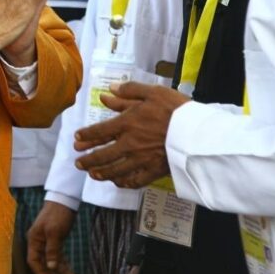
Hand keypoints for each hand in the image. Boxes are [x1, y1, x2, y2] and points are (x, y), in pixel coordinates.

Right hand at [26, 201, 77, 273]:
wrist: (65, 200)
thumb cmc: (57, 214)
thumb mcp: (54, 232)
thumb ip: (52, 250)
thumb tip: (51, 267)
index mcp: (34, 240)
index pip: (33, 261)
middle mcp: (39, 242)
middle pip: (42, 264)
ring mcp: (47, 242)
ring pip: (52, 261)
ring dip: (61, 271)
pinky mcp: (56, 240)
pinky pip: (58, 256)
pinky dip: (64, 264)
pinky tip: (70, 272)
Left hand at [73, 82, 188, 188]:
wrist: (197, 132)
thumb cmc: (176, 109)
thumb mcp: (153, 92)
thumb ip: (129, 91)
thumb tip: (108, 90)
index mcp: (127, 123)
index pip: (100, 131)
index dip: (86, 136)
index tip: (77, 139)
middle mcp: (130, 144)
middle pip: (103, 155)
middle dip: (88, 159)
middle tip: (78, 162)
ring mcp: (141, 160)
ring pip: (115, 170)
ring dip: (101, 173)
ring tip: (92, 175)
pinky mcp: (154, 171)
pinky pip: (135, 181)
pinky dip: (124, 183)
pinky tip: (119, 182)